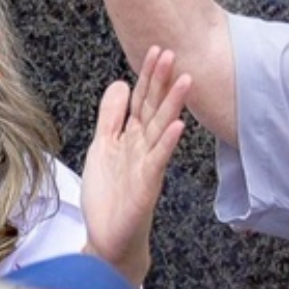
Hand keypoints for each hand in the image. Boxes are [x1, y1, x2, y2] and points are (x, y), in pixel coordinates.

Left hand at [80, 46, 191, 285]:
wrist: (108, 239)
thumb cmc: (109, 197)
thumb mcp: (103, 147)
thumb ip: (111, 116)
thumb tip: (120, 83)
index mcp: (132, 137)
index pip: (141, 100)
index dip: (147, 76)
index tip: (156, 49)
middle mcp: (143, 147)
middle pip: (153, 108)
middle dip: (162, 81)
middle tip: (171, 53)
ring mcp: (147, 165)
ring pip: (161, 129)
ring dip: (173, 105)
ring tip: (185, 80)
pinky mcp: (147, 185)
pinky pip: (158, 160)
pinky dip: (167, 143)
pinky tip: (177, 127)